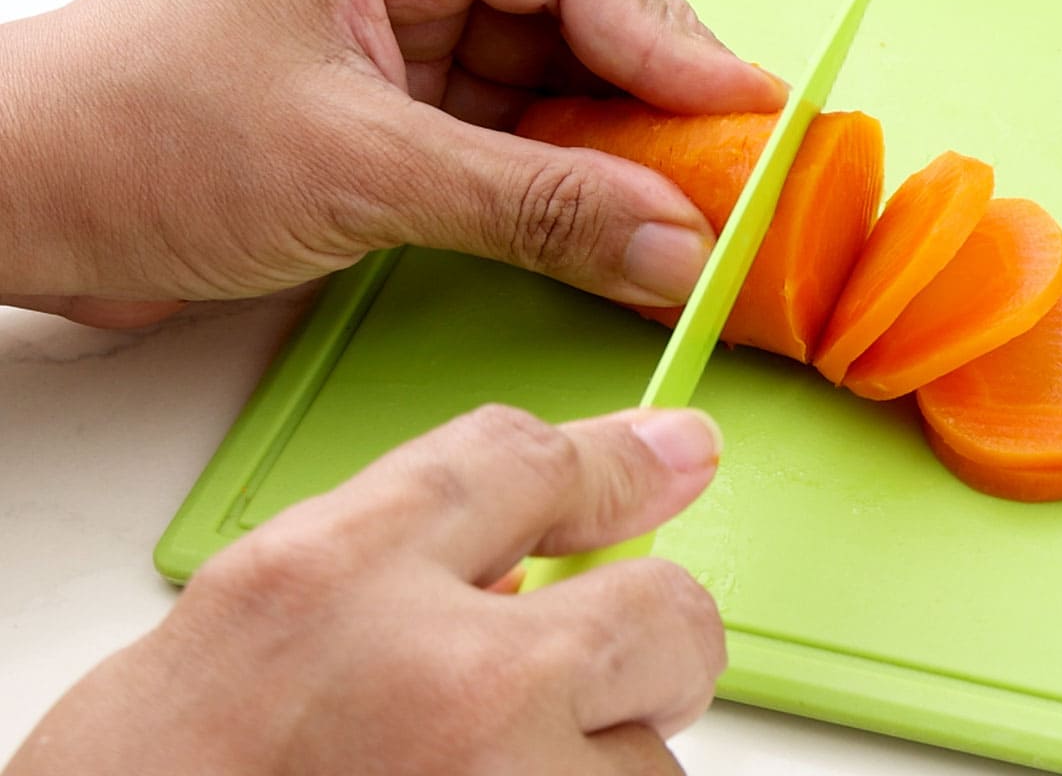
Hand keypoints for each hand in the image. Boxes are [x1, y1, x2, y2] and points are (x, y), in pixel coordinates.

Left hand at [0, 0, 784, 325]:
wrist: (11, 204)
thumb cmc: (123, 141)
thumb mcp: (355, 173)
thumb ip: (534, 206)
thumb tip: (670, 242)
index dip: (675, 42)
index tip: (749, 120)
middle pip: (576, 4)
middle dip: (652, 98)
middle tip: (733, 175)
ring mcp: (394, 1)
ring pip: (553, 63)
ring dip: (613, 142)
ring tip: (688, 209)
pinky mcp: (391, 72)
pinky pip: (512, 110)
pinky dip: (562, 167)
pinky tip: (616, 215)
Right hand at [3, 404, 727, 775]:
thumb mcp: (247, 627)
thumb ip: (394, 570)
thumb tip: (533, 563)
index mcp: (333, 581)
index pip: (523, 461)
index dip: (616, 462)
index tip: (675, 455)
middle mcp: (447, 677)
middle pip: (660, 612)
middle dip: (643, 651)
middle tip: (574, 699)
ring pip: (648, 755)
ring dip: (592, 771)